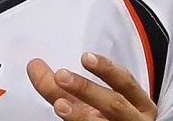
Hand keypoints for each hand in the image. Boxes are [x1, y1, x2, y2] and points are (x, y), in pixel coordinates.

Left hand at [27, 52, 157, 120]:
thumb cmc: (107, 118)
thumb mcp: (90, 100)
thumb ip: (64, 85)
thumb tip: (34, 66)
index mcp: (138, 104)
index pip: (126, 82)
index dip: (107, 68)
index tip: (86, 57)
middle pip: (114, 104)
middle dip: (86, 89)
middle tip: (61, 76)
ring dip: (79, 115)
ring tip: (59, 104)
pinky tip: (62, 117)